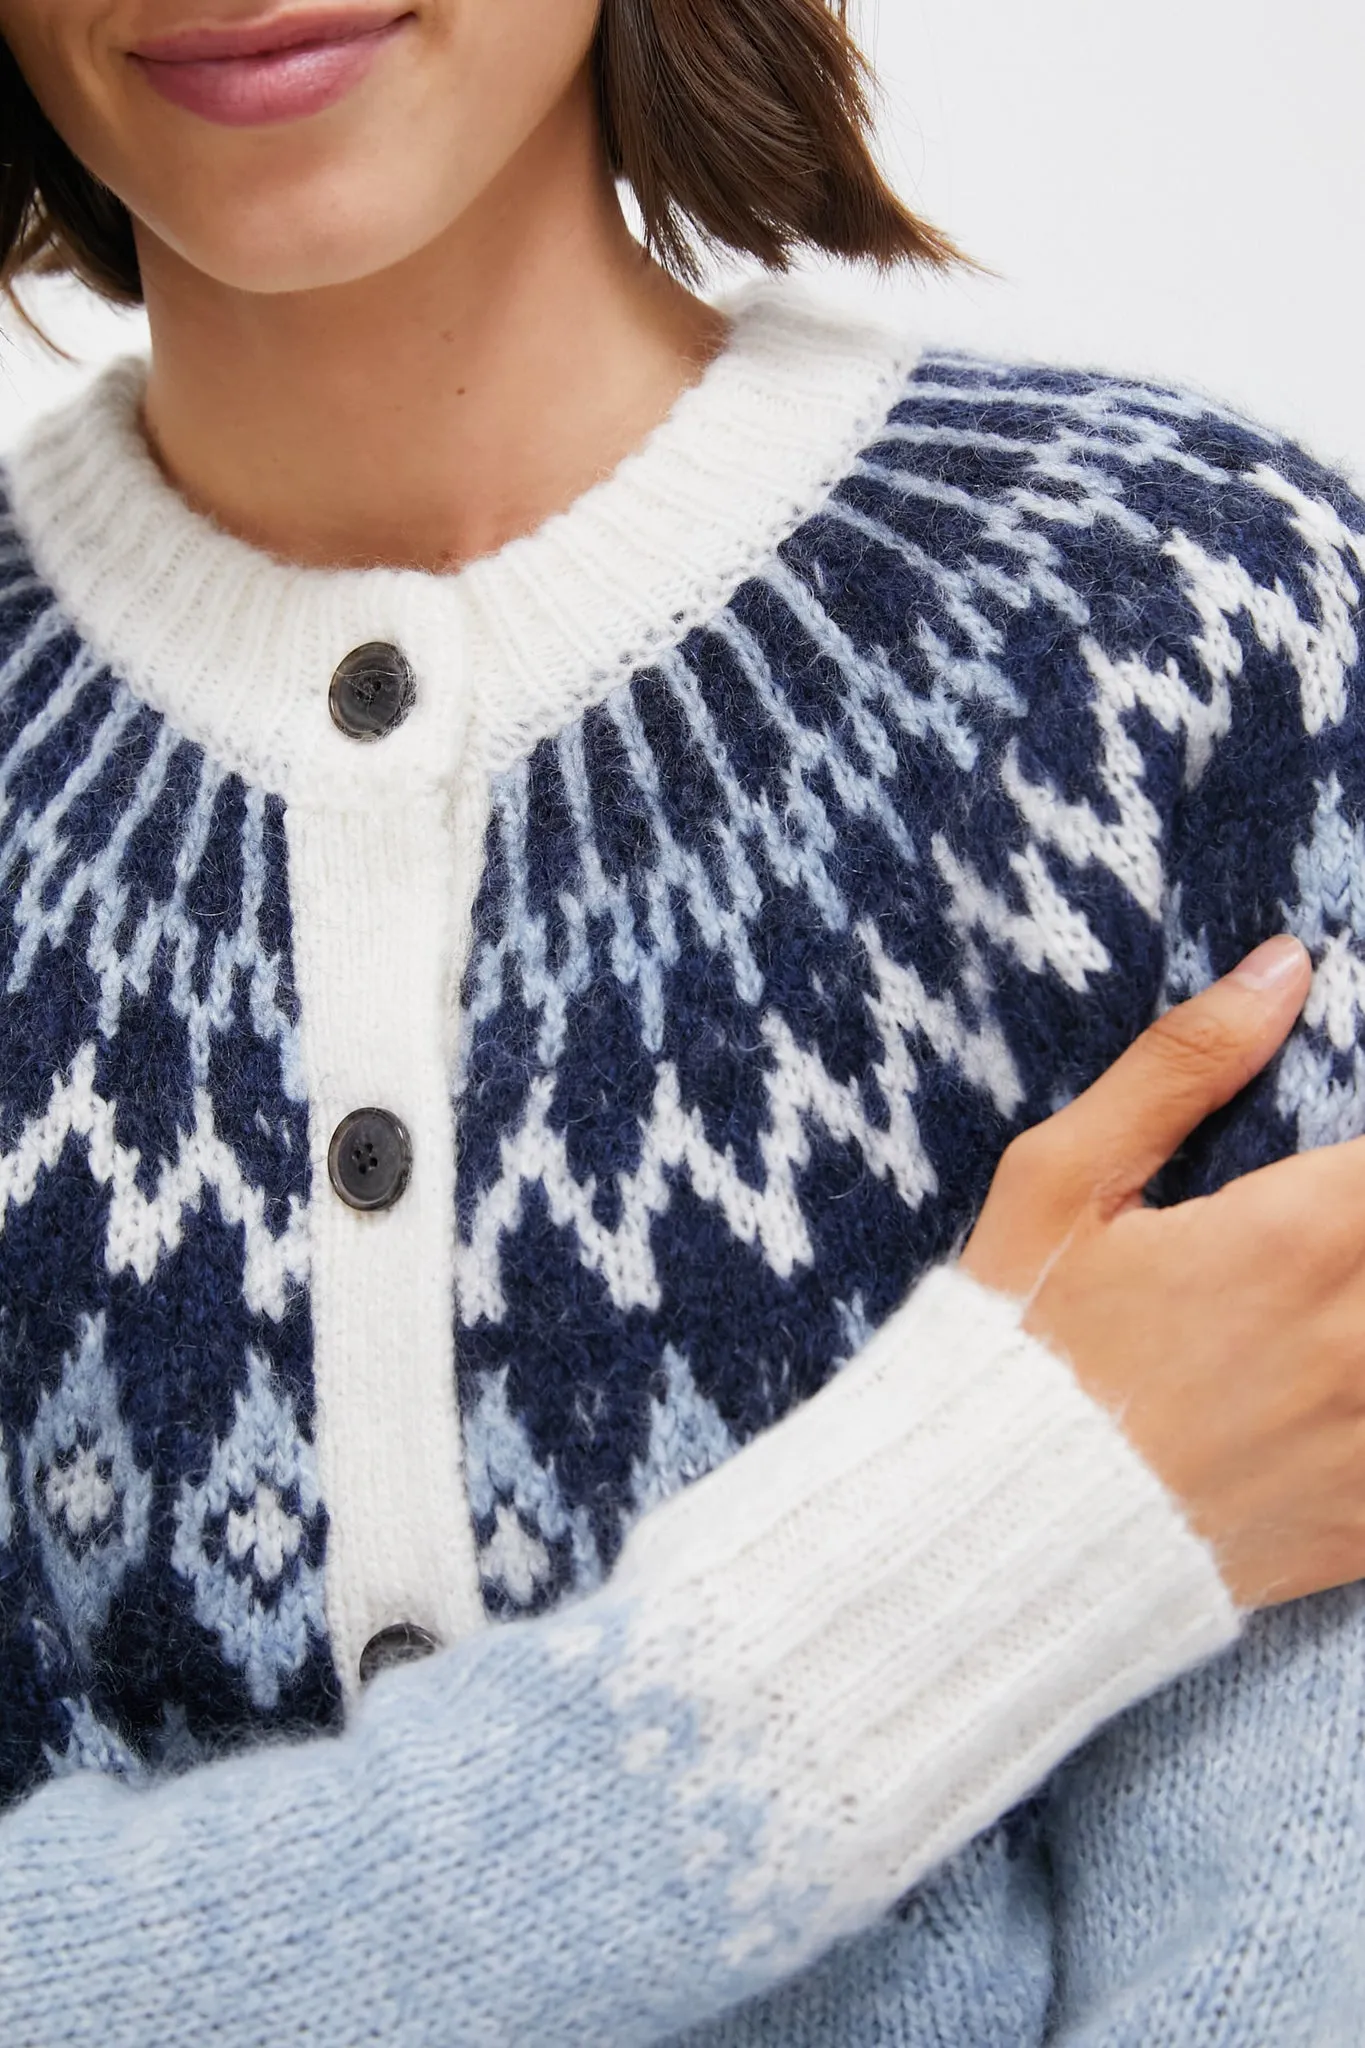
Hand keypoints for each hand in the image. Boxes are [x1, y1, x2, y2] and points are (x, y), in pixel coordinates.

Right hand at [962, 935, 1364, 1610]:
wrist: (987, 1544)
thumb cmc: (1014, 1352)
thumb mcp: (1060, 1184)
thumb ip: (1183, 1067)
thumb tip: (1285, 963)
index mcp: (1294, 1237)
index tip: (1345, 1168)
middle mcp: (1359, 1338)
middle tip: (1333, 1230)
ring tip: (1338, 1290)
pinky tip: (1342, 1386)